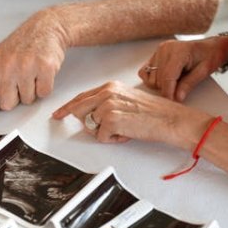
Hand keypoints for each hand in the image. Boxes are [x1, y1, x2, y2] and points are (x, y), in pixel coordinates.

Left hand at [0, 9, 68, 132]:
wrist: (46, 26)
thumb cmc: (24, 44)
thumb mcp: (2, 57)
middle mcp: (8, 66)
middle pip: (8, 104)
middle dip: (16, 98)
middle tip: (20, 83)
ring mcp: (27, 67)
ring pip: (28, 100)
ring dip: (32, 91)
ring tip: (32, 73)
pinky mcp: (45, 67)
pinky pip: (44, 93)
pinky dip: (45, 86)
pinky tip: (43, 72)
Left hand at [53, 81, 210, 150]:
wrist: (169, 120)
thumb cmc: (153, 113)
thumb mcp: (127, 100)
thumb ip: (107, 103)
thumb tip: (91, 116)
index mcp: (110, 87)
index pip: (81, 97)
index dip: (68, 108)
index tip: (58, 114)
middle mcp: (106, 93)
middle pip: (79, 111)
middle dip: (89, 124)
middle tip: (110, 129)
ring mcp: (107, 106)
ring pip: (91, 126)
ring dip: (105, 133)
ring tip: (125, 128)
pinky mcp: (111, 120)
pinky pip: (101, 137)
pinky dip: (113, 140)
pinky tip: (127, 133)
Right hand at [138, 37, 227, 101]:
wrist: (209, 47)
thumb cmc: (209, 56)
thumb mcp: (203, 72)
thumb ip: (188, 84)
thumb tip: (177, 97)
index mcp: (179, 52)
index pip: (167, 77)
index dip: (168, 93)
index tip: (172, 103)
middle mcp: (165, 50)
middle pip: (158, 80)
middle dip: (167, 89)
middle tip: (180, 91)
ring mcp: (158, 51)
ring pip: (150, 78)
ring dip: (160, 85)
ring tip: (175, 81)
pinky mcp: (155, 55)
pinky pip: (145, 72)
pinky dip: (152, 79)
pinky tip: (164, 79)